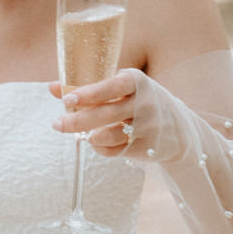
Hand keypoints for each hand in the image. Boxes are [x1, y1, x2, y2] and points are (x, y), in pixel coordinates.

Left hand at [52, 65, 172, 158]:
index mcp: (137, 81)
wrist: (181, 130)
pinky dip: (102, 149)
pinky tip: (101, 143)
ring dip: (91, 137)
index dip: (89, 93)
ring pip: (108, 136)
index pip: (112, 86)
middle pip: (105, 114)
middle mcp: (146, 103)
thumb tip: (51, 87)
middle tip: (56, 124)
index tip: (67, 98)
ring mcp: (149, 127)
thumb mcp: (122, 89)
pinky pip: (114, 151)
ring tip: (88, 135)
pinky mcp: (148, 148)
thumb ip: (89, 88)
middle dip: (77, 121)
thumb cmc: (141, 102)